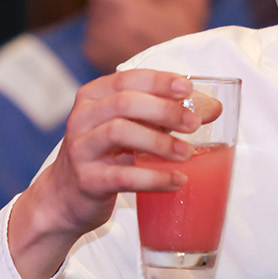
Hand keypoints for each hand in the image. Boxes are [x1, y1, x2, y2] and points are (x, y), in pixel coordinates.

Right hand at [5, 70, 219, 278]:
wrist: (65, 199)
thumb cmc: (105, 157)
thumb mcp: (130, 129)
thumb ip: (164, 116)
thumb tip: (212, 109)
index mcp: (93, 97)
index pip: (128, 79)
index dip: (159, 81)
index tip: (188, 89)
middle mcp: (82, 118)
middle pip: (125, 103)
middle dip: (164, 110)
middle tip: (194, 124)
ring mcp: (81, 149)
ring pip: (119, 132)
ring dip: (159, 141)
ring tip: (187, 153)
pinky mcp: (86, 180)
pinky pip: (123, 176)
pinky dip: (154, 178)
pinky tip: (177, 181)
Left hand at [80, 0, 208, 72]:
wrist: (175, 80)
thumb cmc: (180, 36)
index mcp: (126, 6)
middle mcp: (107, 23)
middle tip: (134, 6)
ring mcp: (97, 40)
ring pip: (95, 14)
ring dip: (109, 15)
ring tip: (133, 26)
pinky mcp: (93, 53)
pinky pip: (92, 32)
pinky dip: (105, 33)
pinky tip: (126, 40)